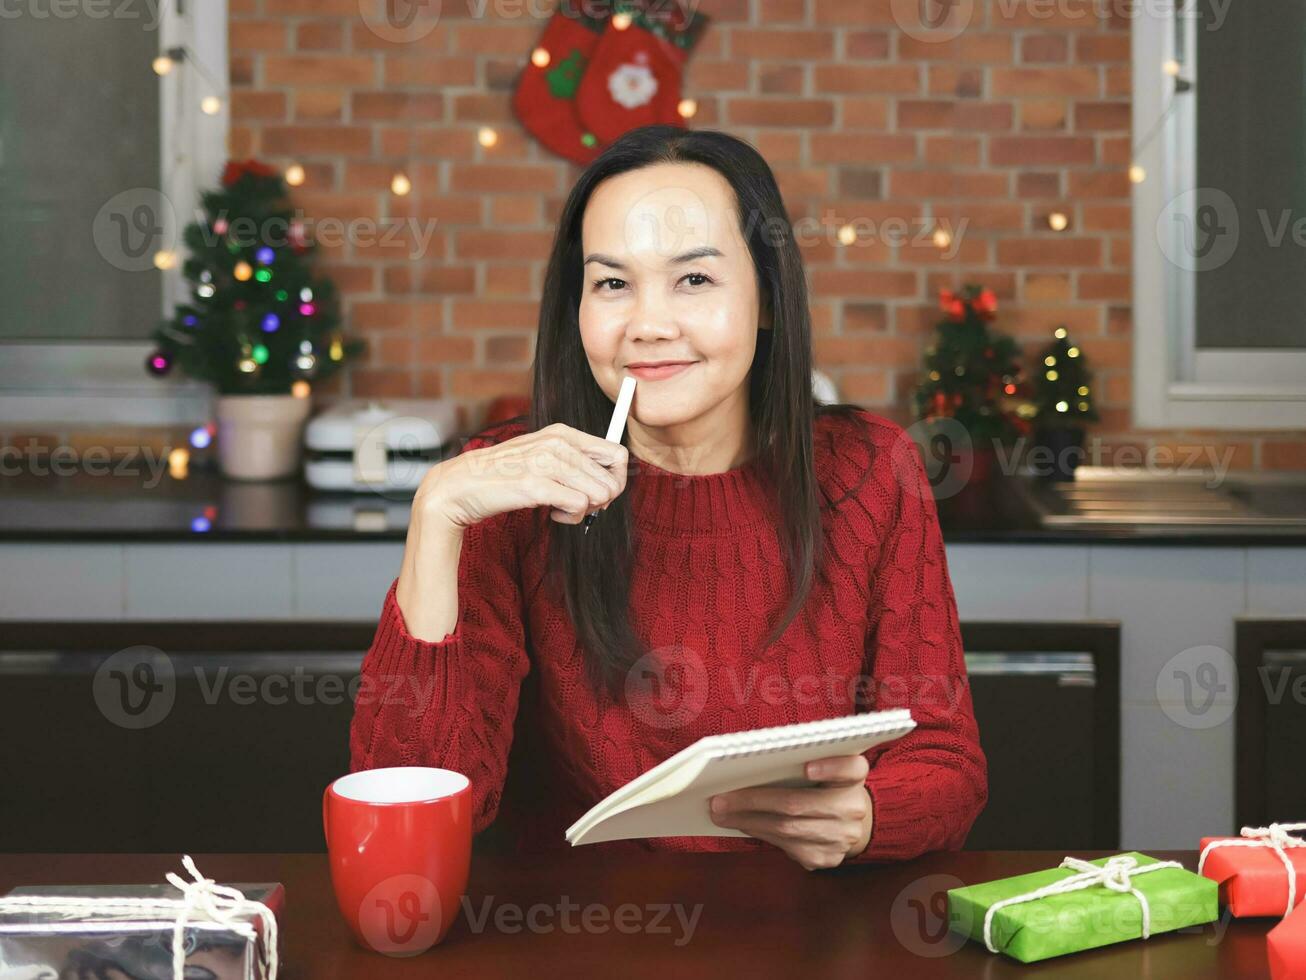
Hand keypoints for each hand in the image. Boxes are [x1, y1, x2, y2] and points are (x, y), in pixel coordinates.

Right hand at [417, 422, 628, 529]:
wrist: (461, 486)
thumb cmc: (504, 476)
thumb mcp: (541, 457)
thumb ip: (573, 461)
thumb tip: (611, 480)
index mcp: (562, 433)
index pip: (617, 454)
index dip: (616, 480)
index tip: (598, 493)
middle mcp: (557, 443)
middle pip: (612, 480)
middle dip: (601, 501)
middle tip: (577, 505)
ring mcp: (546, 462)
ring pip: (600, 494)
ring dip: (585, 510)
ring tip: (561, 508)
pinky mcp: (536, 485)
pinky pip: (579, 506)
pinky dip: (571, 517)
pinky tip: (552, 513)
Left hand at [708, 754, 873, 870]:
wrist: (853, 823)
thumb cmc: (826, 786)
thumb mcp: (825, 767)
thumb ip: (802, 761)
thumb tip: (748, 766)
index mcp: (854, 778)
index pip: (851, 769)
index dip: (830, 768)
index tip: (807, 767)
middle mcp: (854, 808)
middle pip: (798, 804)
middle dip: (753, 801)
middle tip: (720, 799)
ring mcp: (841, 838)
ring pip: (786, 829)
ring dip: (747, 820)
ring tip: (721, 813)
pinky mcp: (826, 858)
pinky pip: (785, 846)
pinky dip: (759, 833)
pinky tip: (741, 824)